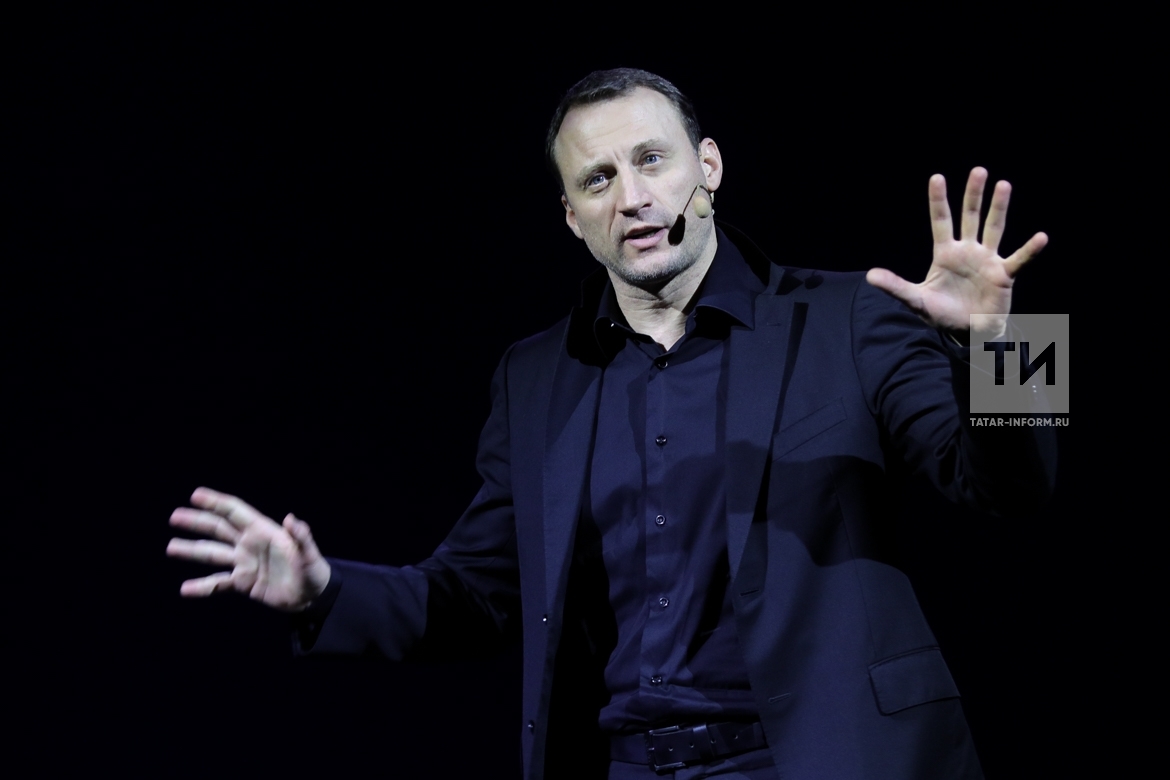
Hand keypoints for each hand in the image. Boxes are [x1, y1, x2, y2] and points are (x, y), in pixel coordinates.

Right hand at [167, 487, 330, 611]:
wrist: (313, 596)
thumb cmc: (314, 571)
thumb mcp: (309, 554)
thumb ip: (301, 536)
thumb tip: (291, 517)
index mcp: (263, 531)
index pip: (235, 512)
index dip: (215, 503)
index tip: (195, 495)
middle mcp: (250, 544)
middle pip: (218, 529)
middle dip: (197, 522)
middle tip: (174, 517)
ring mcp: (245, 563)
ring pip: (213, 554)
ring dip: (192, 550)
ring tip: (171, 547)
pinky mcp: (244, 582)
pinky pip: (219, 583)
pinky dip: (202, 587)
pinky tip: (185, 589)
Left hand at [866, 167, 1047, 335]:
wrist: (966, 333)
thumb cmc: (941, 314)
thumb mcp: (916, 300)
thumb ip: (895, 286)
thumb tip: (870, 276)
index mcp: (946, 254)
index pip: (941, 221)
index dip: (938, 200)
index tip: (936, 177)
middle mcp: (968, 251)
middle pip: (970, 217)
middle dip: (973, 195)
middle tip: (978, 170)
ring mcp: (987, 260)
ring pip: (994, 228)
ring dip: (999, 207)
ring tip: (1003, 184)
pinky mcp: (1003, 275)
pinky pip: (1018, 259)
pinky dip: (1029, 250)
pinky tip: (1041, 237)